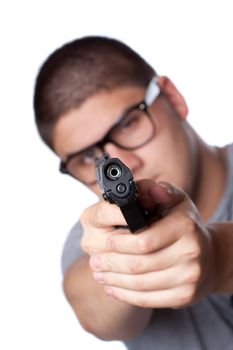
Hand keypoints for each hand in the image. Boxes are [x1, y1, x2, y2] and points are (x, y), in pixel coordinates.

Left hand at [88, 180, 216, 308]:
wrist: (209, 256)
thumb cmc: (185, 224)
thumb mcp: (175, 201)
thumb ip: (158, 191)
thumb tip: (151, 191)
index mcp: (185, 226)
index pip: (143, 241)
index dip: (120, 244)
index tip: (106, 242)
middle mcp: (191, 253)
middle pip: (139, 265)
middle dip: (111, 264)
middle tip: (94, 262)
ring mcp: (189, 278)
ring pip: (141, 284)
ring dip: (114, 281)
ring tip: (99, 275)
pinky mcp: (184, 296)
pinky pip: (148, 299)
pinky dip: (126, 295)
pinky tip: (113, 288)